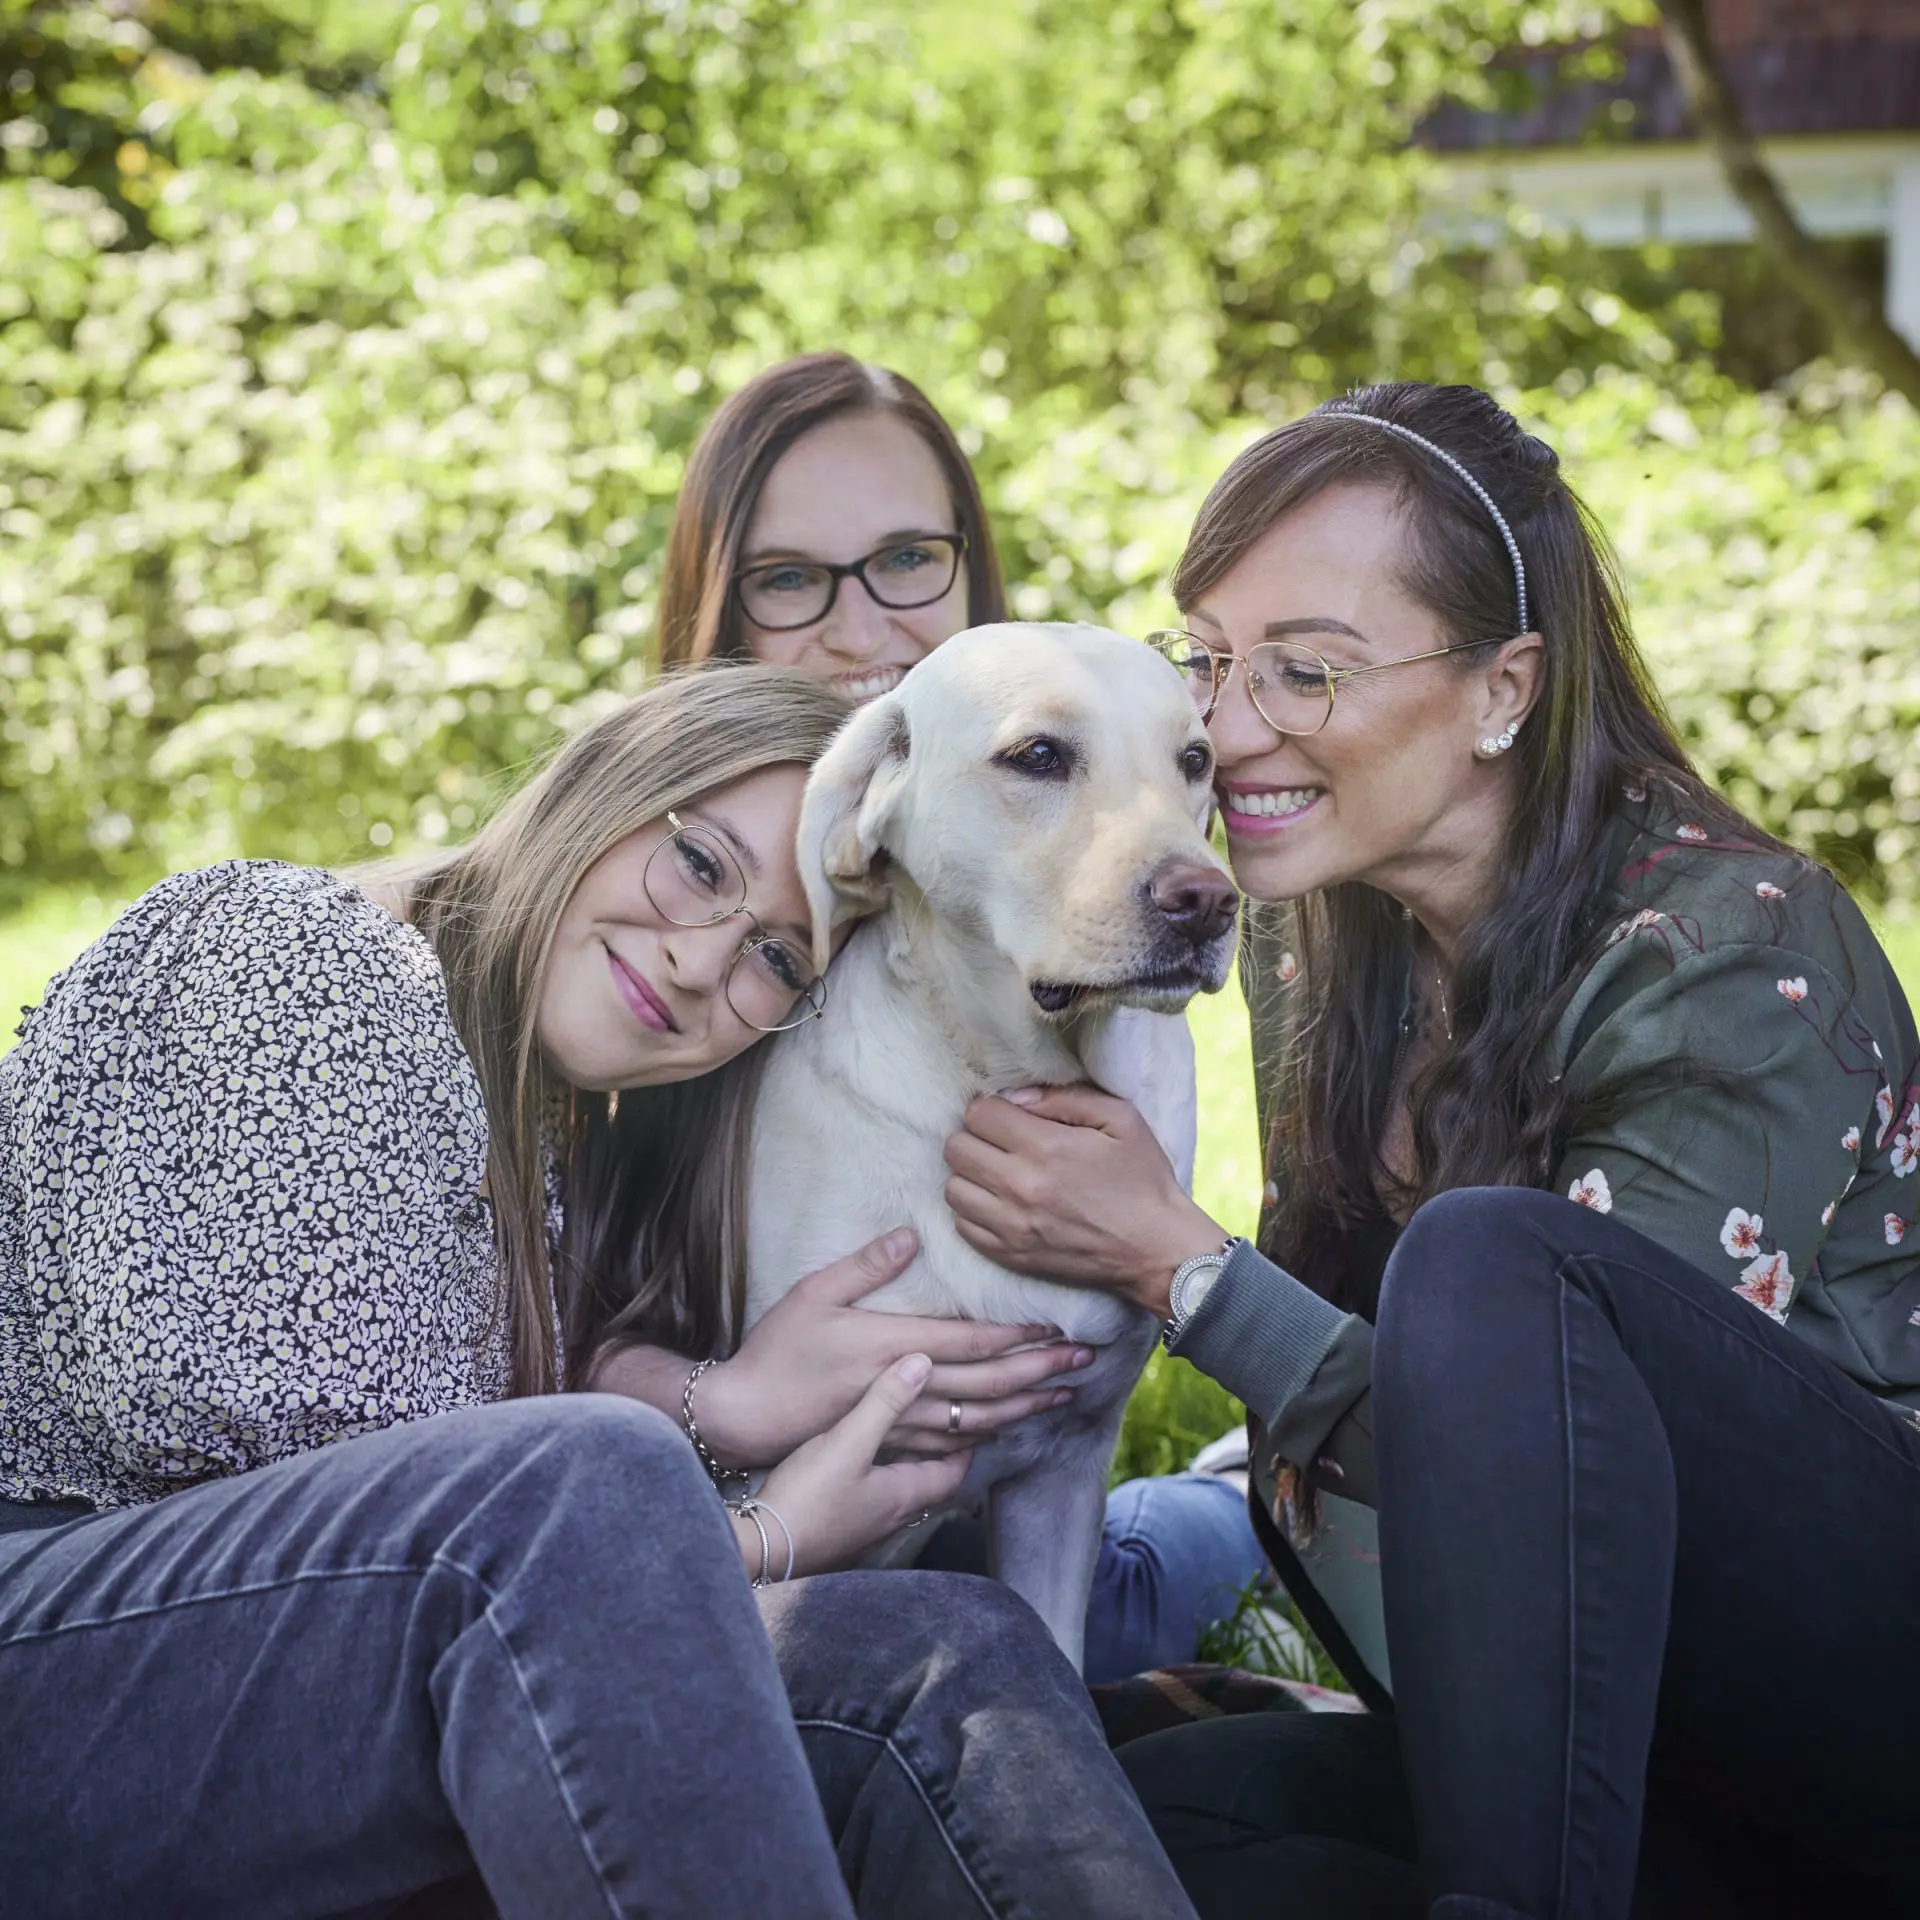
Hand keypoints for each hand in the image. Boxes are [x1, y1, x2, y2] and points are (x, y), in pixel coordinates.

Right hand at [698, 1228, 1095, 1467]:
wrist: (745, 1416)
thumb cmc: (778, 1350)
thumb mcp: (813, 1293)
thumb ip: (865, 1265)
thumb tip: (909, 1237)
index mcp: (893, 1345)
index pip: (972, 1343)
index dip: (1018, 1336)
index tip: (1056, 1327)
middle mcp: (907, 1388)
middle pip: (990, 1385)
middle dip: (1041, 1373)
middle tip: (1085, 1362)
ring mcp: (901, 1424)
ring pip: (980, 1421)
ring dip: (1026, 1408)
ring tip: (1064, 1396)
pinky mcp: (890, 1447)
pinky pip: (952, 1447)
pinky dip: (989, 1437)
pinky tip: (1009, 1430)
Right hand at [739, 1355, 974, 1576]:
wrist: (760, 1550)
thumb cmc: (808, 1498)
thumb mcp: (847, 1441)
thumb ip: (884, 1402)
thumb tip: (923, 1362)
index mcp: (903, 1496)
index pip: (952, 1473)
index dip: (967, 1447)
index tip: (974, 1421)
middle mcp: (890, 1516)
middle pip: (930, 1485)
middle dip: (942, 1456)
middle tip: (947, 1427)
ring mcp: (863, 1528)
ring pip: (900, 1492)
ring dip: (909, 1467)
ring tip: (908, 1439)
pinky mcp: (837, 1530)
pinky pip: (872, 1499)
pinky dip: (879, 1477)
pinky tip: (860, 1464)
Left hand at [943, 1086, 1225, 1317]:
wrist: (1156, 1250)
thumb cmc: (1143, 1180)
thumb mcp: (1121, 1120)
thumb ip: (1066, 1099)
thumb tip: (1018, 1097)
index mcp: (1046, 1149)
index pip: (978, 1115)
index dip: (990, 1108)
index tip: (1007, 1115)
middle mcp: (1020, 1188)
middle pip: (956, 1149)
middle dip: (974, 1136)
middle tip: (1000, 1140)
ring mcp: (1011, 1226)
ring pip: (952, 1188)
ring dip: (970, 1174)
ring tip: (997, 1172)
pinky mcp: (1010, 1255)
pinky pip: (962, 1225)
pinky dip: (973, 1210)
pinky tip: (999, 1202)